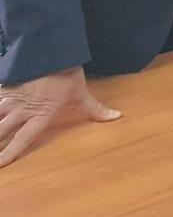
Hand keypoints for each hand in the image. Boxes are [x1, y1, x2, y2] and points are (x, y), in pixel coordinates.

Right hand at [0, 66, 120, 167]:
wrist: (52, 51)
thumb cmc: (67, 75)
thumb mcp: (83, 94)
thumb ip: (96, 110)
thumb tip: (116, 117)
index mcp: (39, 116)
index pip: (23, 139)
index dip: (11, 153)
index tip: (0, 165)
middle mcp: (21, 110)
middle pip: (1, 131)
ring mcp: (10, 98)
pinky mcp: (5, 86)